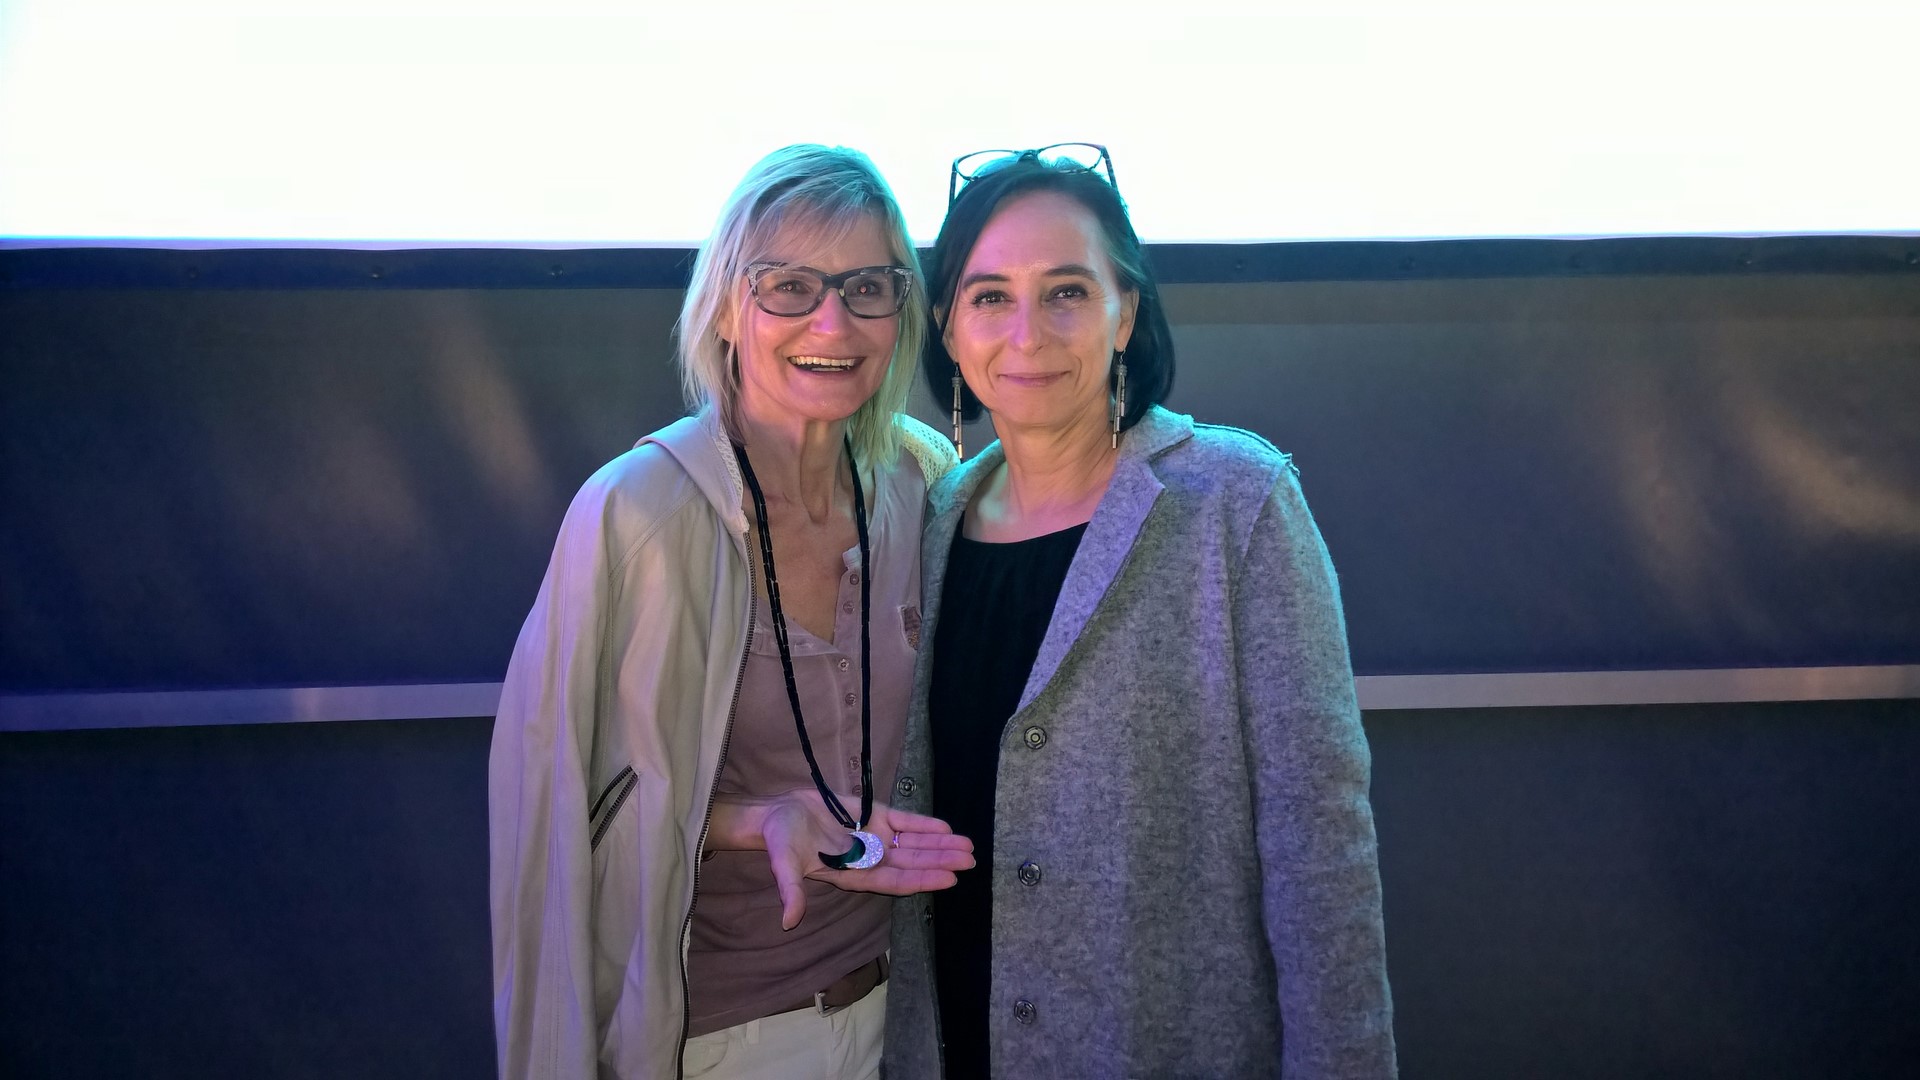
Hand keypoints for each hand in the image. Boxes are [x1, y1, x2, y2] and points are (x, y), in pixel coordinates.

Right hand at [710, 790, 974, 930]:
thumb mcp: (782, 866)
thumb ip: (790, 891)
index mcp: (854, 874)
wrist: (776, 814)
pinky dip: (923, 823)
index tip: (949, 880)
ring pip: (914, 842)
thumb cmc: (780, 842)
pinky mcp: (873, 815)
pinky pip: (904, 821)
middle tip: (970, 860)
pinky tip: (945, 826)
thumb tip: (788, 922)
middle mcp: (870, 858)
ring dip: (939, 844)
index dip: (922, 880)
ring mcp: (874, 836)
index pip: (895, 881)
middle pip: (913, 862)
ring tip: (967, 845)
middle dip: (941, 861)